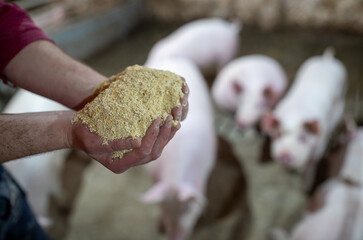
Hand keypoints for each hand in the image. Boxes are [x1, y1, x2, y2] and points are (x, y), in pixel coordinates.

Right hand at [69, 79, 188, 173]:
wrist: (77, 132)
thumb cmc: (82, 135)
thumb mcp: (95, 141)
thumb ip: (116, 144)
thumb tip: (139, 141)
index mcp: (120, 165)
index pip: (143, 153)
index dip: (152, 136)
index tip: (157, 118)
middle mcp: (130, 163)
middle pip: (154, 153)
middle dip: (164, 135)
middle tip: (169, 117)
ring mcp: (134, 156)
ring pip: (157, 149)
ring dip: (167, 134)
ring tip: (174, 118)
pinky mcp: (136, 147)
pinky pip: (154, 142)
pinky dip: (163, 133)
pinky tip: (169, 121)